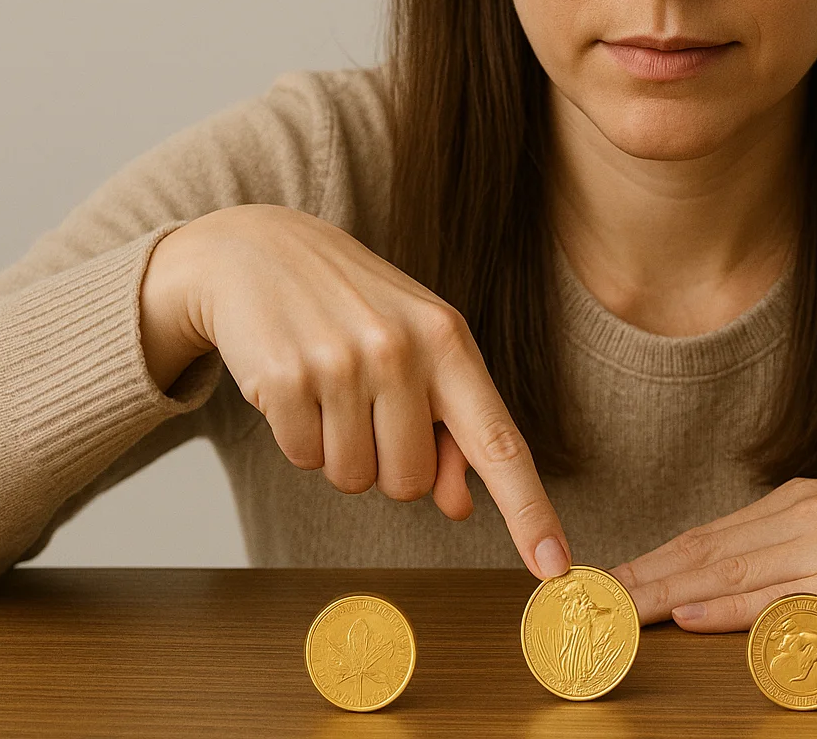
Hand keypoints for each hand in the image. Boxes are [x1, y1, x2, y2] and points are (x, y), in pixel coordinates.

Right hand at [138, 203, 572, 580]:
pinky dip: (299, 437)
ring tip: (331, 388)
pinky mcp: (284, 377)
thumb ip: (450, 427)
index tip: (555, 565)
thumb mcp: (419, 350)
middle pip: (410, 483)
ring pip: (354, 479)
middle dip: (387, 462)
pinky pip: (302, 459)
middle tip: (368, 405)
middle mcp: (402, 350)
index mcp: (450, 340)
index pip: (500, 442)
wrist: (260, 252)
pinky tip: (297, 386)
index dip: (530, 510)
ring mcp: (341, 363)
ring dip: (340, 451)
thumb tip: (461, 505)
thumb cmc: (357, 310)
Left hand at [608, 448, 816, 631]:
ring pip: (727, 575)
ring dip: (660, 596)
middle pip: (699, 555)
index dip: (645, 564)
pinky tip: (691, 617)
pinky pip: (785, 600)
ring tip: (607, 612)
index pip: (703, 539)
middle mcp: (803, 518)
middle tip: (574, 604)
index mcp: (797, 503)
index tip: (596, 585)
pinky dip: (730, 610)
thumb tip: (737, 577)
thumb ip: (796, 544)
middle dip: (634, 581)